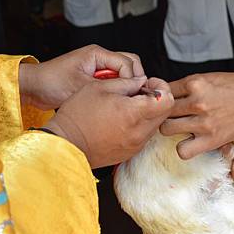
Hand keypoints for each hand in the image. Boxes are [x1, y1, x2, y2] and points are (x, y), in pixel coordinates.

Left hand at [19, 44, 144, 110]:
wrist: (33, 88)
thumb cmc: (51, 82)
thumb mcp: (81, 85)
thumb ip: (107, 86)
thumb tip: (130, 87)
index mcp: (97, 54)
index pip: (126, 62)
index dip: (132, 78)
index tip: (132, 93)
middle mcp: (99, 58)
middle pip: (129, 63)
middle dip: (134, 79)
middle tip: (133, 96)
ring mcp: (97, 68)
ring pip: (123, 73)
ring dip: (126, 85)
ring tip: (125, 99)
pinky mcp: (94, 78)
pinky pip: (113, 81)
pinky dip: (117, 89)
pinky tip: (115, 101)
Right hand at [45, 77, 173, 168]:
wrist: (66, 144)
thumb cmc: (78, 115)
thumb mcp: (100, 87)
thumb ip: (126, 82)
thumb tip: (141, 81)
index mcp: (133, 113)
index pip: (167, 99)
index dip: (161, 87)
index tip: (148, 84)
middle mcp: (139, 132)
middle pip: (165, 112)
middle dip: (156, 98)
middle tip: (138, 93)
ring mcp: (136, 144)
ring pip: (156, 124)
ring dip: (148, 112)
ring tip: (128, 106)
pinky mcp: (130, 152)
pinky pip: (144, 135)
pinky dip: (139, 124)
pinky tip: (122, 119)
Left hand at [160, 72, 233, 159]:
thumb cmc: (233, 87)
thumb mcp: (208, 77)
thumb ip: (187, 85)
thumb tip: (164, 93)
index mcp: (195, 83)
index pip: (165, 90)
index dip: (163, 96)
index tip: (167, 100)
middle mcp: (197, 102)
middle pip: (163, 110)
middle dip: (164, 112)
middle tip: (171, 114)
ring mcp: (204, 123)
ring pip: (166, 129)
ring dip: (170, 128)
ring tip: (179, 126)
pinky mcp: (212, 140)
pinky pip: (183, 150)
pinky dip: (184, 148)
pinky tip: (189, 140)